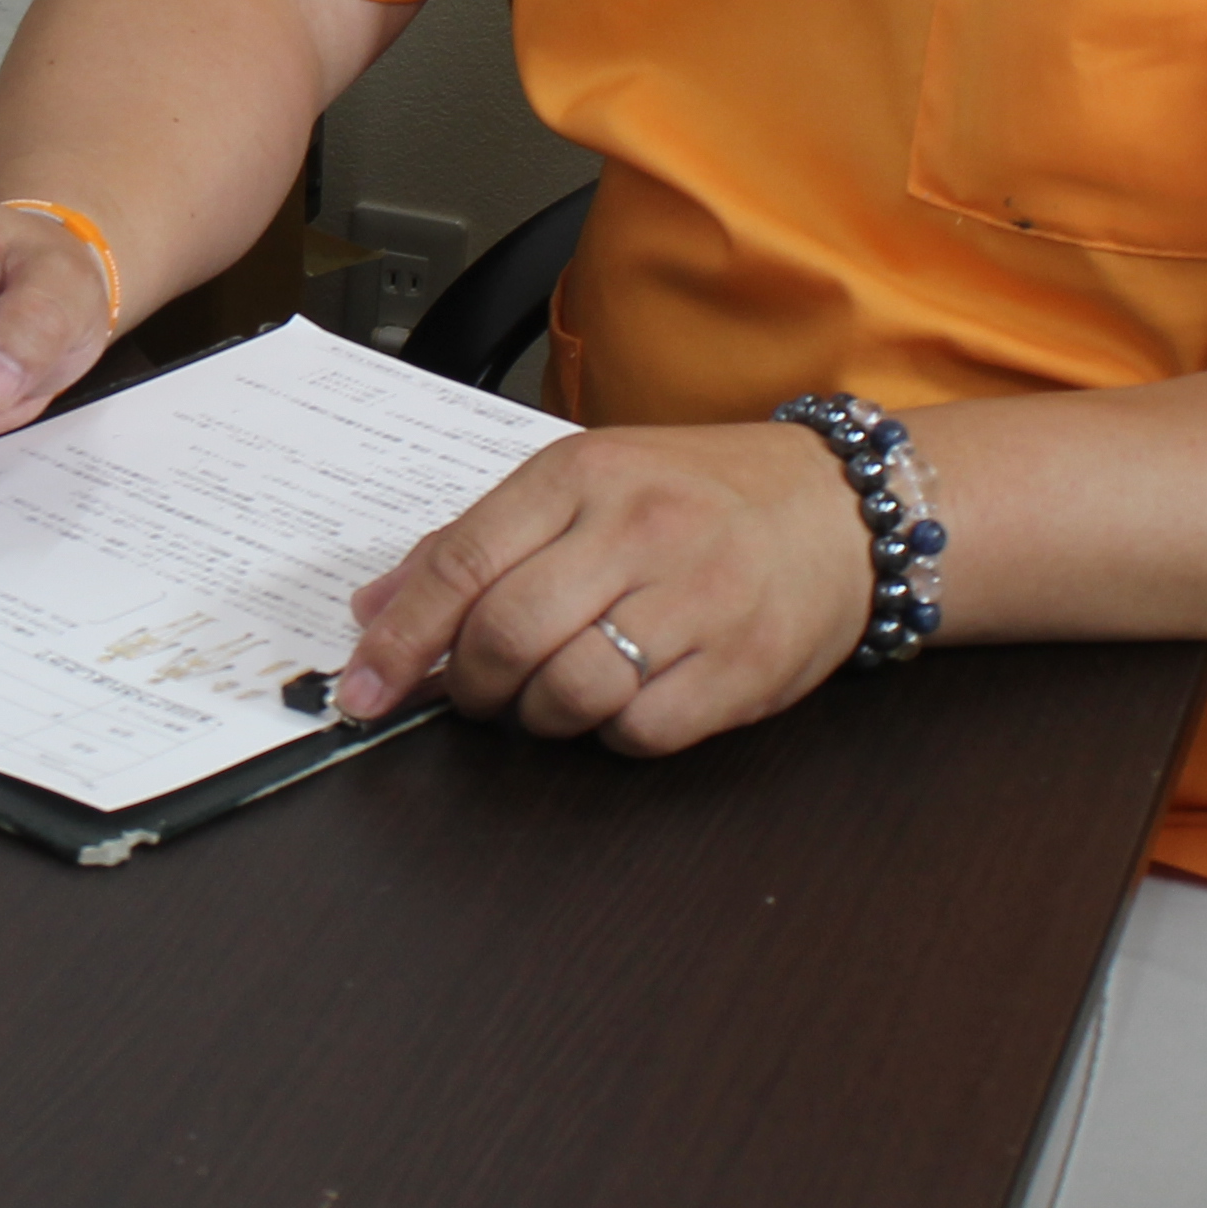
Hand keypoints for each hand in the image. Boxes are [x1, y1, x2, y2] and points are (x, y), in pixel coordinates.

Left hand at [334, 422, 875, 754]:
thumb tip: (373, 607)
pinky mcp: (744, 666)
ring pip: (568, 691)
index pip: (462, 561)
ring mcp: (698, 598)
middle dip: (469, 685)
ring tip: (550, 696)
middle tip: (475, 693)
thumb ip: (476, 540)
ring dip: (537, 716)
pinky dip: (611, 735)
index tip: (362, 689)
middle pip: (507, 633)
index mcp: (583, 473)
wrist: (845, 509)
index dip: (399, 638)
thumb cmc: (699, 497)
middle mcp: (639, 528)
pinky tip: (623, 702)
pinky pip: (640, 731)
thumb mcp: (584, 483)